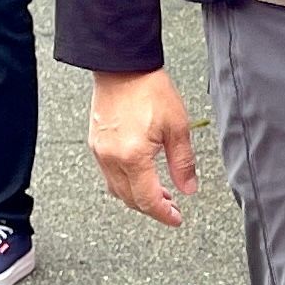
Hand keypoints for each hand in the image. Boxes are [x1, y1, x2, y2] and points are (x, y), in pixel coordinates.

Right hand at [89, 68, 198, 226]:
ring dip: (137, 197)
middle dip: (151, 208)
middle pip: (130, 199)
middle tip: (171, 207)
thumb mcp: (177, 126)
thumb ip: (183, 162)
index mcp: (133, 156)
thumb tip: (188, 187)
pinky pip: (108, 174)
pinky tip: (139, 175)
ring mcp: (100, 151)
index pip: (148, 199)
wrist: (122, 66)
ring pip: (117, 190)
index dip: (164, 214)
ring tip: (158, 193)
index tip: (176, 219)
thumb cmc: (148, 88)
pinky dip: (125, 183)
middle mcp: (112, 158)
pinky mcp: (95, 143)